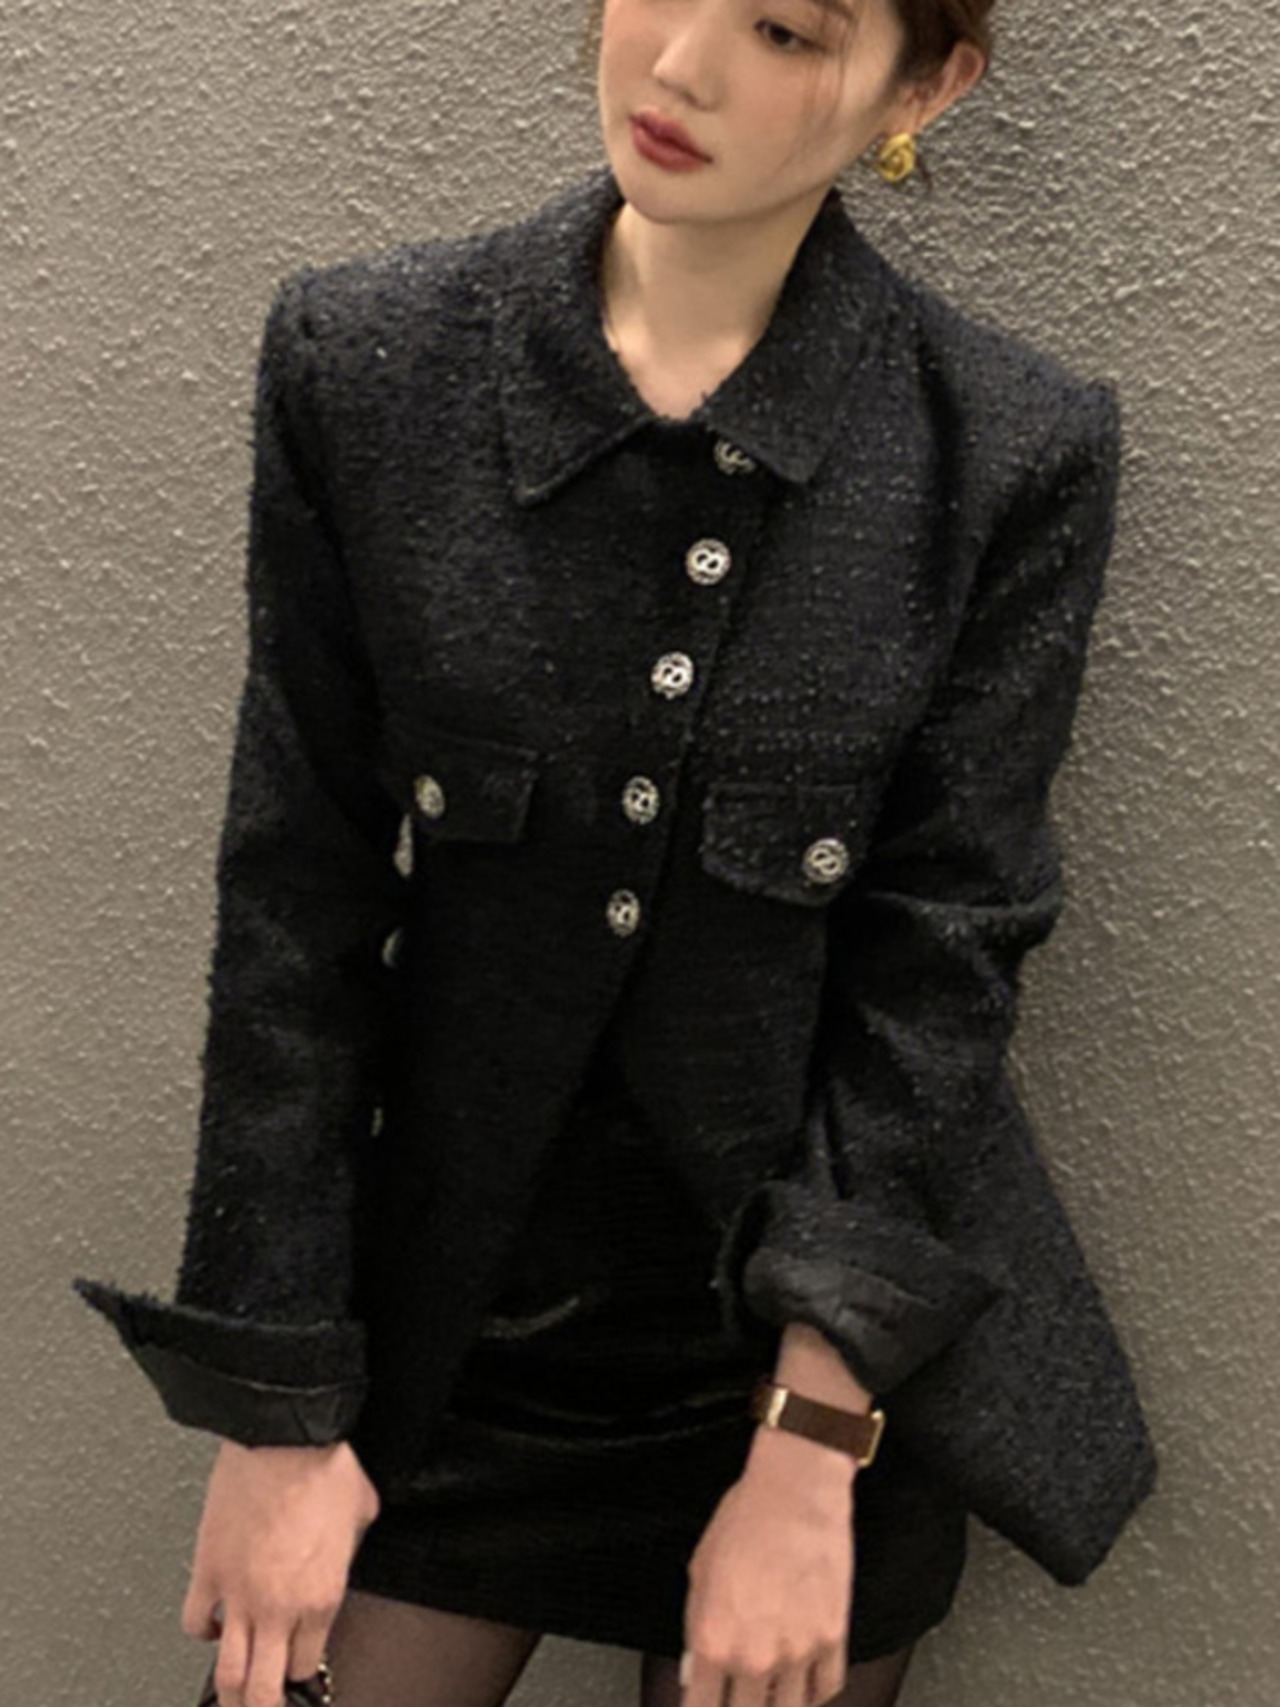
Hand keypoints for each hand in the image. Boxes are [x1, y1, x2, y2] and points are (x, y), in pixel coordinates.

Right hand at [181, 1438, 380, 1706]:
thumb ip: (350, 1548)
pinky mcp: (208, 1571)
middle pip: (262, 1690)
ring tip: (233, 1695)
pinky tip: (212, 1628)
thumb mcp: (362, 1514)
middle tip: (262, 1706)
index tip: (297, 1672)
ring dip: (229, 1690)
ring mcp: (238, 1594)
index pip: (305, 1666)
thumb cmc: (325, 1466)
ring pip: (226, 1671)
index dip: (301, 1672)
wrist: (285, 1436)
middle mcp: (278, 1608)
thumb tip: (344, 1547)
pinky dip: (203, 1632)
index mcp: (321, 1598)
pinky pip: (195, 1623)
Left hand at [681, 1428, 855, 1706]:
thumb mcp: (699, 1571)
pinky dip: (814, 1691)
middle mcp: (754, 1657)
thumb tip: (696, 1661)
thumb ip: (697, 1625)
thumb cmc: (745, 1520)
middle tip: (739, 1693)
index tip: (706, 1701)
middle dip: (739, 1705)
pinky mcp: (832, 1640)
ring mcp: (797, 1654)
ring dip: (777, 1702)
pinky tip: (804, 1682)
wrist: (794, 1493)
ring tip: (770, 1690)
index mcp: (712, 1641)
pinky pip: (826, 1689)